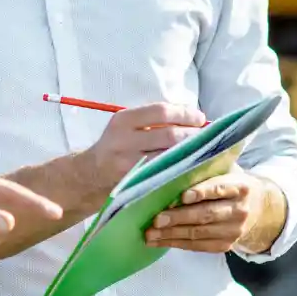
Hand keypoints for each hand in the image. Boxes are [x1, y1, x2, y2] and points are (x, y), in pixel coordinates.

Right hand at [82, 102, 208, 189]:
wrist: (91, 174)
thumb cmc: (117, 145)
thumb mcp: (127, 125)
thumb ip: (153, 119)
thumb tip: (193, 116)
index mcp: (123, 121)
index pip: (161, 112)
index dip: (185, 114)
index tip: (200, 118)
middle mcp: (124, 141)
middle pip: (169, 135)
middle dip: (193, 135)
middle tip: (205, 137)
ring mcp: (129, 165)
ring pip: (170, 157)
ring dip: (191, 153)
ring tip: (201, 150)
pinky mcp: (135, 183)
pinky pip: (165, 174)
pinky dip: (182, 169)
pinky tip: (191, 166)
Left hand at [145, 167, 282, 253]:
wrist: (258, 208)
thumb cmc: (230, 185)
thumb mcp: (226, 172)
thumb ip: (204, 170)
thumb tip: (169, 166)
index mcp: (240, 187)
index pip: (219, 189)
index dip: (201, 192)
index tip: (183, 196)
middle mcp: (239, 210)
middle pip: (206, 214)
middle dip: (179, 218)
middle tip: (157, 220)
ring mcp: (233, 230)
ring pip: (199, 233)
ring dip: (171, 234)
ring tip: (150, 234)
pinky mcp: (225, 245)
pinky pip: (197, 246)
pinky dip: (175, 244)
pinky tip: (158, 241)